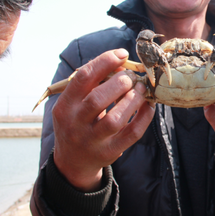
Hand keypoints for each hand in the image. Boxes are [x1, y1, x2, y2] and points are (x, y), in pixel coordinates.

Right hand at [52, 49, 153, 190]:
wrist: (73, 161)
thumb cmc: (78, 122)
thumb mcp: (74, 104)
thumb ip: (92, 85)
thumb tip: (121, 63)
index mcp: (65, 106)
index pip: (83, 78)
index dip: (105, 62)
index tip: (122, 54)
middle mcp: (75, 124)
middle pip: (98, 99)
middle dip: (120, 83)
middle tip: (132, 77)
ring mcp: (92, 141)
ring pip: (115, 119)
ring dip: (133, 99)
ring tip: (142, 88)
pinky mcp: (110, 152)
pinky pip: (131, 134)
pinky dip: (144, 117)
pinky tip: (149, 105)